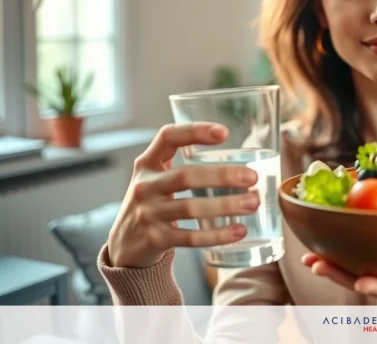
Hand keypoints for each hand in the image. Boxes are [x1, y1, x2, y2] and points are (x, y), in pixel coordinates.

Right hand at [107, 122, 260, 268]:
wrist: (124, 244)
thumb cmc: (153, 203)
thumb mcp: (157, 178)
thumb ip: (185, 165)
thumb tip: (242, 160)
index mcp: (147, 163)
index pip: (167, 137)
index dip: (194, 131)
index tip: (224, 133)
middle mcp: (145, 186)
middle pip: (185, 176)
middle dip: (222, 175)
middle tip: (252, 177)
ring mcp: (148, 214)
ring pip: (191, 208)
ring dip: (226, 205)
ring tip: (252, 203)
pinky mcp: (155, 240)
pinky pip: (191, 237)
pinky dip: (217, 235)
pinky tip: (239, 230)